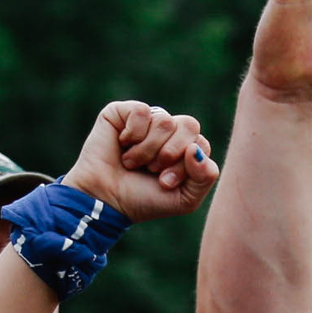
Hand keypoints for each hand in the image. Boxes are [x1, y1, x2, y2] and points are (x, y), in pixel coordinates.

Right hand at [65, 101, 217, 223]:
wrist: (105, 201)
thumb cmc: (144, 200)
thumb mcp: (185, 199)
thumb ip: (206, 176)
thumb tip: (195, 148)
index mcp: (185, 148)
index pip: (201, 143)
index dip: (185, 165)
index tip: (165, 183)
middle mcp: (168, 131)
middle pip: (189, 124)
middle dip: (170, 154)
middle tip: (152, 170)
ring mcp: (146, 120)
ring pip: (164, 121)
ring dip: (147, 150)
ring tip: (132, 162)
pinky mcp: (122, 112)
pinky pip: (141, 111)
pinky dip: (133, 134)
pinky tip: (122, 145)